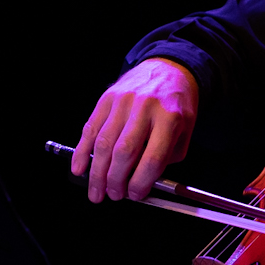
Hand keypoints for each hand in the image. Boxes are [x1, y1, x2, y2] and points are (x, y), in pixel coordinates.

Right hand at [71, 58, 198, 201]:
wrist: (167, 69)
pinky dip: (82, 152)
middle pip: (124, 152)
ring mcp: (123, 101)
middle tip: (114, 195)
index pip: (152, 158)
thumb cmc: (176, 104)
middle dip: (115, 180)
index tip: (135, 194)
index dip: (140, 182)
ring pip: (103, 143)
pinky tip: (79, 168)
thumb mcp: (184, 131)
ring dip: (97, 173)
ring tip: (97, 191)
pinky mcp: (106, 99)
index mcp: (170, 118)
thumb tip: (141, 183)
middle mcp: (145, 108)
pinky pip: (90, 129)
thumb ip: (166, 158)